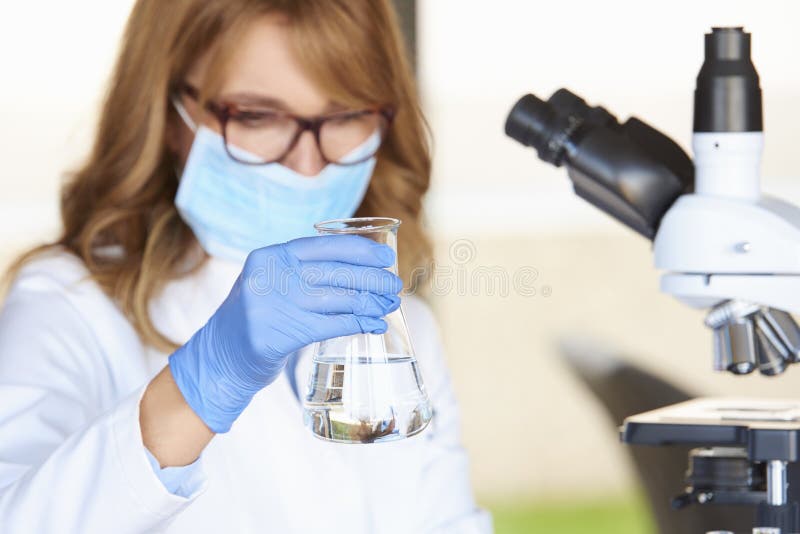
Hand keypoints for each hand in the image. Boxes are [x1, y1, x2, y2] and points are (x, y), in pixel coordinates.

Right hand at [168, 235, 402, 432]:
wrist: (220, 356)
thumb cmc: (257, 318)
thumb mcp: (272, 283)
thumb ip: (304, 272)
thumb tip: (362, 270)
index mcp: (271, 256)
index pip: (324, 246)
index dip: (359, 251)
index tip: (385, 258)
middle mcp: (270, 275)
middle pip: (336, 273)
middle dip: (371, 279)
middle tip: (394, 286)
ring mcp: (272, 304)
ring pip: (338, 299)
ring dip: (370, 303)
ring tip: (388, 306)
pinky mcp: (277, 334)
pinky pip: (331, 325)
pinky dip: (358, 324)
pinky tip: (374, 325)